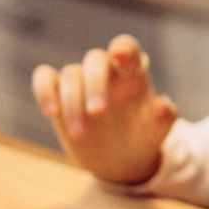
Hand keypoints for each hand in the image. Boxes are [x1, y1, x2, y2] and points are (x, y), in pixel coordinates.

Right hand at [30, 34, 176, 185]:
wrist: (120, 160)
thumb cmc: (142, 137)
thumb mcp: (157, 131)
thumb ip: (164, 117)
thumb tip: (162, 104)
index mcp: (132, 73)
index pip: (127, 49)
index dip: (123, 48)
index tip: (120, 56)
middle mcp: (106, 72)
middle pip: (95, 59)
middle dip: (95, 83)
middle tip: (97, 112)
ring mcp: (81, 81)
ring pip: (70, 74)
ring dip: (72, 103)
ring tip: (80, 134)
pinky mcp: (59, 94)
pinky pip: (45, 78)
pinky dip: (44, 90)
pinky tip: (51, 111)